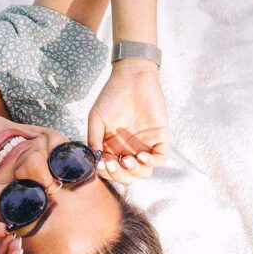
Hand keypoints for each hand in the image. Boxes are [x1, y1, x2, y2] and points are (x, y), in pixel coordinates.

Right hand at [87, 58, 168, 184]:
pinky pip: (160, 159)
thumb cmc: (112, 95)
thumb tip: (92, 160)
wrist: (132, 77)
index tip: (101, 165)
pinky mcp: (160, 138)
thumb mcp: (96, 118)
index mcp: (112, 147)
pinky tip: (141, 155)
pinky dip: (152, 162)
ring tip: (128, 160)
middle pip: (127, 176)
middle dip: (119, 175)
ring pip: (143, 172)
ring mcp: (145, 145)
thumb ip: (94, 139)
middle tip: (113, 163)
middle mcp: (128, 149)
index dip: (106, 173)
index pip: (111, 170)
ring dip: (135, 172)